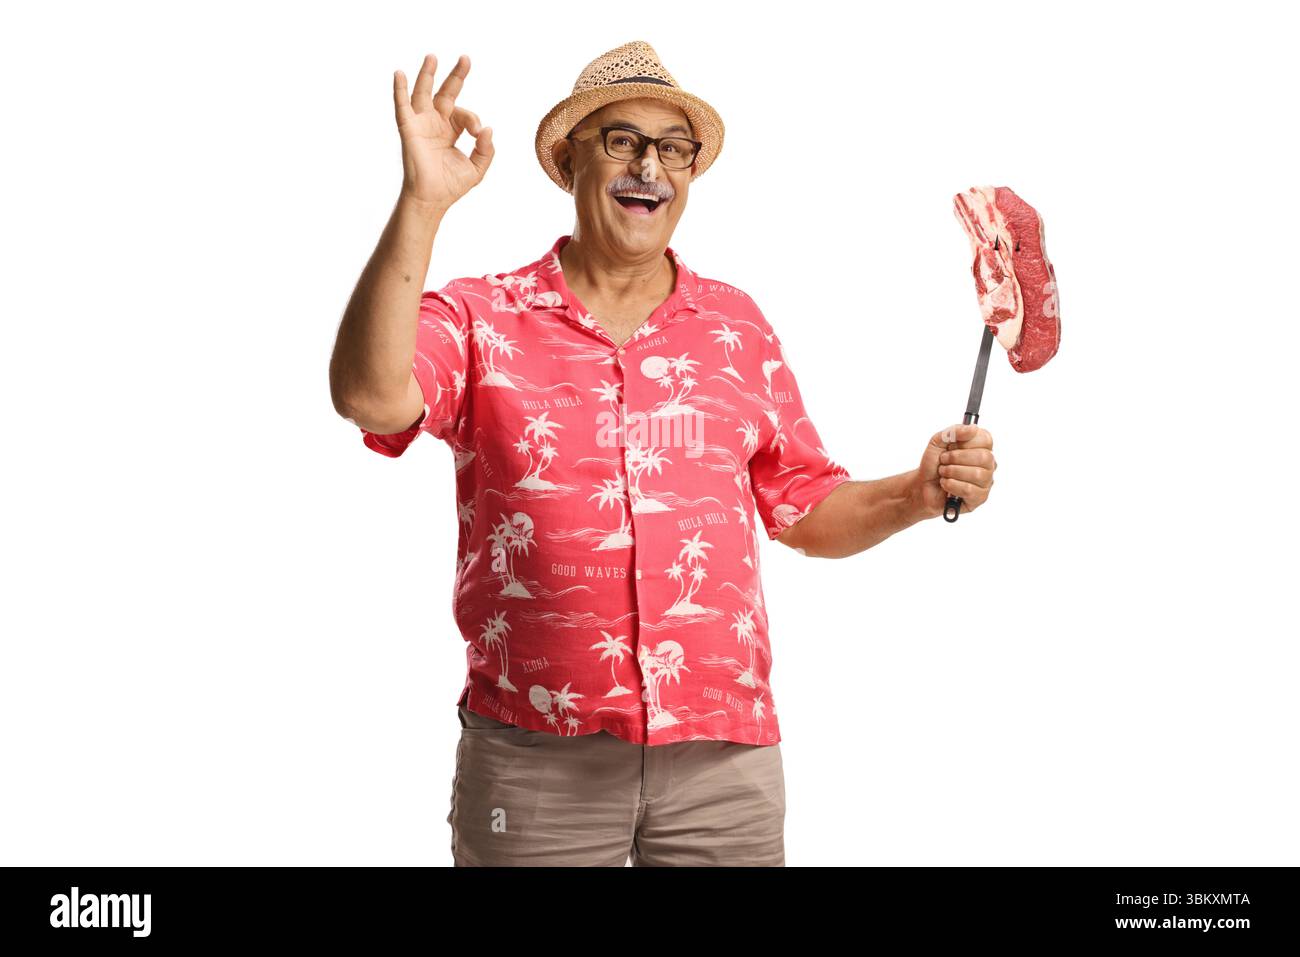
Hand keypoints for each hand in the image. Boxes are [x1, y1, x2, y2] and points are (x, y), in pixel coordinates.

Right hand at [393, 54, 494, 211]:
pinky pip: (402, 106)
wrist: (432, 199)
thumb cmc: (451, 186)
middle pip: (446, 92)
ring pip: (423, 93)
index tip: (478, 133)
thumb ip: (487, 149)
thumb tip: (488, 128)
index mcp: (451, 130)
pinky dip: (399, 90)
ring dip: (427, 74)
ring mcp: (421, 124)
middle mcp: (435, 123)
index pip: (465, 115)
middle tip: (466, 58)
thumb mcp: (477, 168)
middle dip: (456, 76)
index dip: (474, 120)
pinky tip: (399, 73)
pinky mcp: (409, 129)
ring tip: (433, 56)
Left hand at [911, 423, 995, 518]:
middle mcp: (987, 464)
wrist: (922, 485)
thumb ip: (953, 431)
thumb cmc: (933, 464)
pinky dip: (951, 485)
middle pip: (984, 457)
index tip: (951, 446)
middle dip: (956, 458)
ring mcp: (986, 481)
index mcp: (981, 447)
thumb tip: (973, 428)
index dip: (965, 442)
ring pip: (977, 474)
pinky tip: (946, 484)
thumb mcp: (937, 441)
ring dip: (952, 472)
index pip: (986, 439)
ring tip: (943, 473)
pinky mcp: (979, 497)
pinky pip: (969, 490)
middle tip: (943, 460)